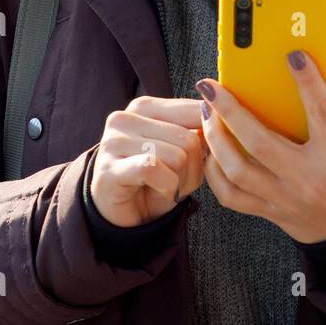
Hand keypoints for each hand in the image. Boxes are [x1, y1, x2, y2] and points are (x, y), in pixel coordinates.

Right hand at [90, 96, 206, 227]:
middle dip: (194, 168)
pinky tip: (161, 192)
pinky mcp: (108, 170)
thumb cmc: (156, 181)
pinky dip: (168, 188)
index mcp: (144, 107)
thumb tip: (218, 118)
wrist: (125, 217)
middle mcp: (125, 118)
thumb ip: (198, 130)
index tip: (200, 158)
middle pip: (189, 138)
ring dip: (182, 182)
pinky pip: (154, 170)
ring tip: (168, 187)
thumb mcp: (182, 151)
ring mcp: (113, 143)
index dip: (209, 141)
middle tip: (178, 180)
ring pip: (176, 156)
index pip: (195, 110)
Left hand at [196, 50, 325, 243]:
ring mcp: (284, 199)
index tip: (293, 56)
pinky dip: (216, 174)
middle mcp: (306, 179)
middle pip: (259, 142)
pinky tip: (212, 151)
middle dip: (230, 111)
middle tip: (210, 86)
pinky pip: (233, 197)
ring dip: (216, 139)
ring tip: (206, 114)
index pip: (321, 112)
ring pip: (237, 170)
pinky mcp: (271, 213)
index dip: (307, 81)